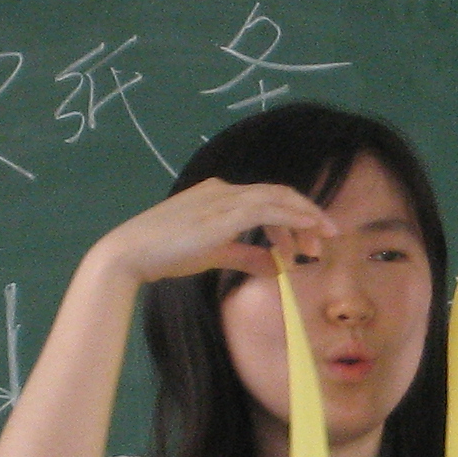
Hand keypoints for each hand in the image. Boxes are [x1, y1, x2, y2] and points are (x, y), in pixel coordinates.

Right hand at [83, 178, 335, 288]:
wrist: (131, 253)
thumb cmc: (167, 254)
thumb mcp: (215, 254)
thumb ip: (247, 257)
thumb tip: (277, 267)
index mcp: (220, 194)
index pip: (268, 199)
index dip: (294, 218)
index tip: (309, 243)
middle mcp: (224, 190)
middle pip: (279, 195)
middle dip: (307, 216)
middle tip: (326, 241)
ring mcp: (223, 198)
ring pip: (277, 199)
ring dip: (304, 219)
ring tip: (318, 245)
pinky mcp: (222, 213)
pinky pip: (268, 209)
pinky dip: (292, 217)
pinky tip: (308, 230)